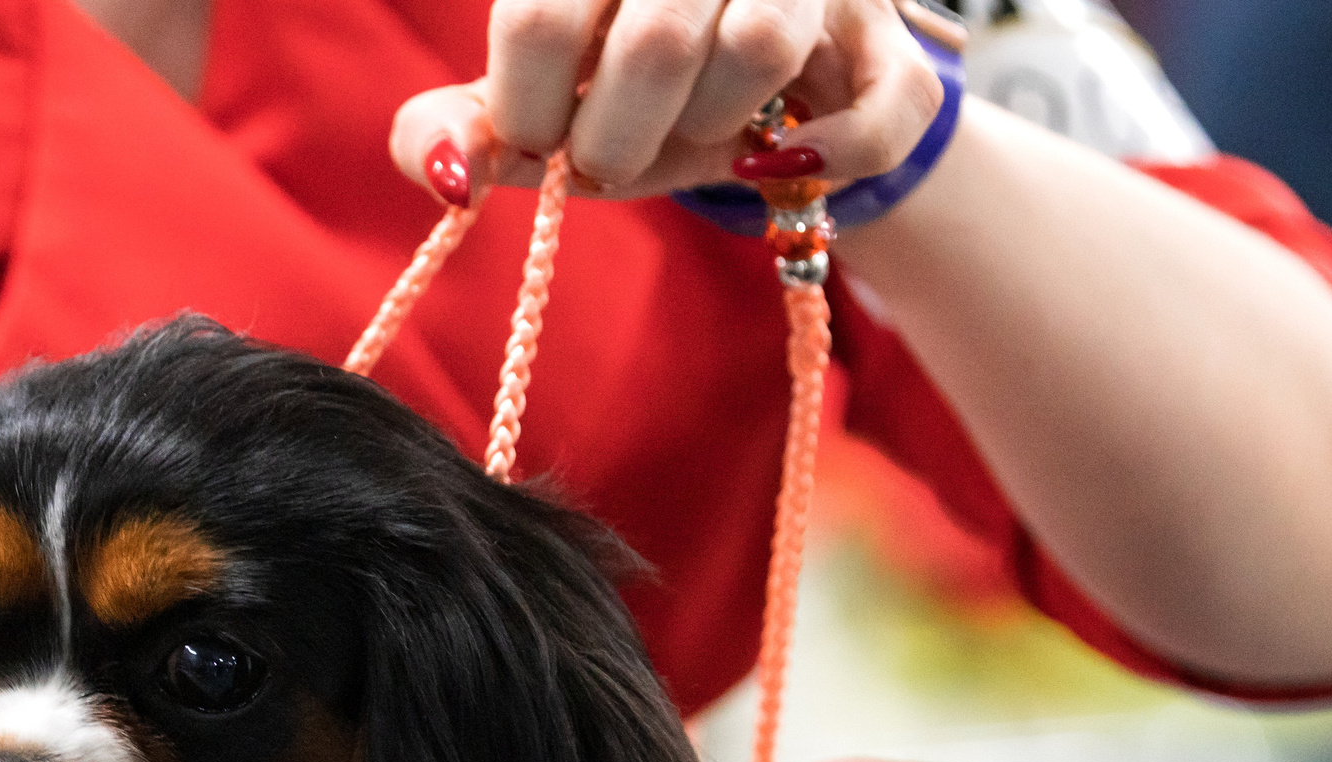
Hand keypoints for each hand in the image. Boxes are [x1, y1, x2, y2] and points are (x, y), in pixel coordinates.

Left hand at [389, 0, 951, 204]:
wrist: (769, 108)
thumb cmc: (631, 96)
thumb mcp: (543, 110)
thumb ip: (464, 130)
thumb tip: (444, 174)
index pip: (540, 16)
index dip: (532, 111)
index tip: (542, 138)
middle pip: (655, 40)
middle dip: (617, 140)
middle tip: (610, 156)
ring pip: (759, 47)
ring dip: (710, 130)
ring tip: (694, 131)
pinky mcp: (886, 30)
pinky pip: (867, 109)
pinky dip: (814, 161)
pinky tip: (774, 159)